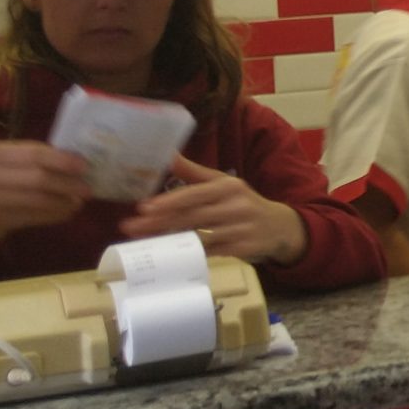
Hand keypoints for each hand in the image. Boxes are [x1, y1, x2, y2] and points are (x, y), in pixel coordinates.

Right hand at [0, 140, 90, 249]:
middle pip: (36, 176)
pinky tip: (65, 213)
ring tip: (78, 202)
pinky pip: (30, 216)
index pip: (33, 153)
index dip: (62, 159)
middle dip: (66, 183)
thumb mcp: (4, 166)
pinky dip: (52, 215)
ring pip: (35, 198)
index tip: (84, 165)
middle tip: (87, 188)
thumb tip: (75, 161)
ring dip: (62, 201)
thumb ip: (31, 160)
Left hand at [122, 156, 307, 266]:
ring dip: (170, 240)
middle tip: (131, 227)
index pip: (195, 194)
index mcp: (228, 187)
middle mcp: (236, 206)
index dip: (169, 201)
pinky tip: (171, 254)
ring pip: (198, 236)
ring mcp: (240, 229)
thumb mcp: (223, 184)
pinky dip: (189, 253)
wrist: (278, 227)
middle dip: (159, 223)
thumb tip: (168, 155)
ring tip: (145, 242)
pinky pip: (209, 252)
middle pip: (191, 216)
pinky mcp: (242, 248)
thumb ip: (194, 172)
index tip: (144, 207)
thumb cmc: (243, 203)